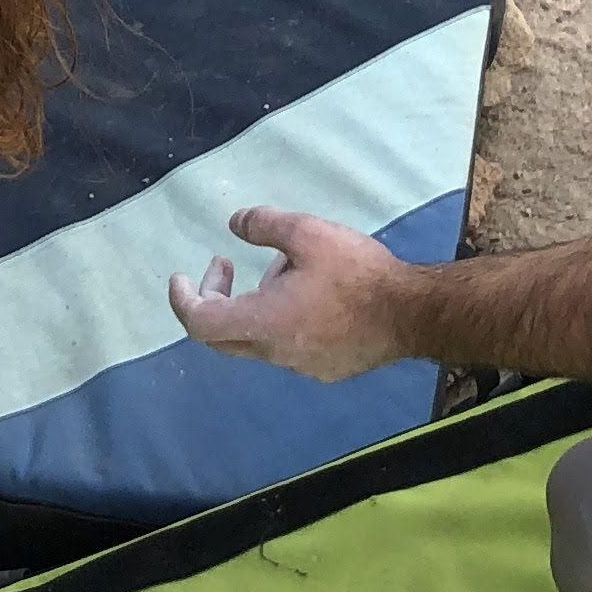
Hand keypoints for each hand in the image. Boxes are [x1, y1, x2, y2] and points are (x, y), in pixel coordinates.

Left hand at [169, 207, 420, 383]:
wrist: (412, 314)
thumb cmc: (357, 274)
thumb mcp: (308, 233)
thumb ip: (265, 225)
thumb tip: (235, 223)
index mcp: (262, 322)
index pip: (199, 322)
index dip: (182, 298)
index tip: (180, 277)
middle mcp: (274, 352)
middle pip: (221, 336)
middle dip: (213, 298)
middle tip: (224, 265)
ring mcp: (301, 366)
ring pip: (257, 339)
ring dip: (254, 303)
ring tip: (283, 266)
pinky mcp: (326, 369)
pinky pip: (287, 346)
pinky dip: (280, 319)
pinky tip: (310, 293)